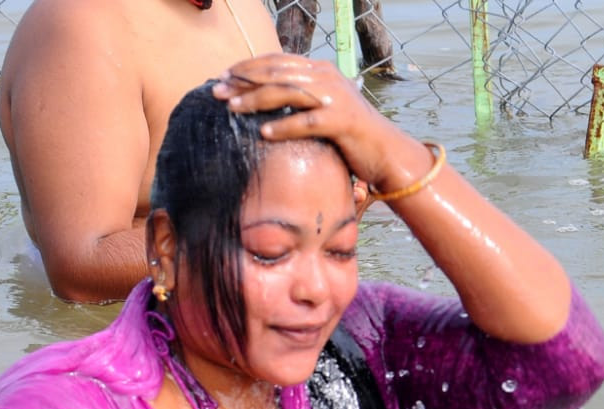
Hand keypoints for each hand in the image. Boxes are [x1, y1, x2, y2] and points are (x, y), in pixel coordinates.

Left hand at [211, 53, 420, 193]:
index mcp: (320, 71)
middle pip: (277, 73)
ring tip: (232, 108)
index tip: (223, 76)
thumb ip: (300, 98)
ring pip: (287, 93)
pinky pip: (306, 122)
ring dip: (256, 100)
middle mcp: (326, 78)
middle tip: (217, 91)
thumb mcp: (324, 108)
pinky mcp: (342, 122)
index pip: (277, 62)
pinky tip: (263, 134)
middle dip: (244, 81)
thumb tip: (267, 99)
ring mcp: (335, 99)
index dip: (248, 67)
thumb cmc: (350, 135)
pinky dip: (284, 127)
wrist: (386, 151)